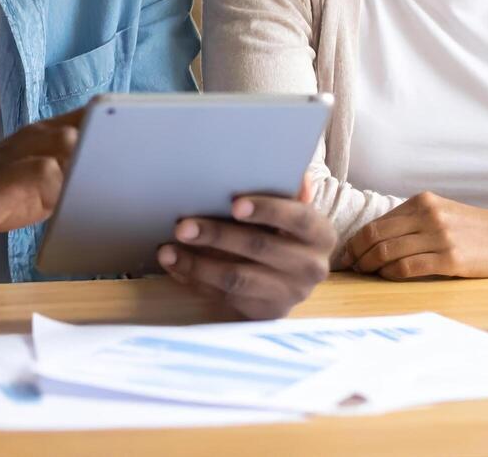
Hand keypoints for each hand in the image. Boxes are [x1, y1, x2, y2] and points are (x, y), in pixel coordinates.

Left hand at [156, 183, 334, 319]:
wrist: (294, 277)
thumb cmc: (286, 231)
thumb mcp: (293, 210)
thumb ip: (289, 190)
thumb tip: (296, 173)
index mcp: (320, 235)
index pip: (297, 218)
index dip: (267, 209)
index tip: (234, 204)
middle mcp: (311, 268)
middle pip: (259, 248)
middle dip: (217, 235)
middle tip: (183, 226)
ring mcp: (289, 295)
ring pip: (237, 279)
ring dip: (197, 264)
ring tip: (168, 251)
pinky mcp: (265, 314)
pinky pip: (225, 298)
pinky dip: (196, 281)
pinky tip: (176, 267)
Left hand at [344, 192, 487, 279]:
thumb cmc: (475, 229)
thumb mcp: (441, 213)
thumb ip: (412, 221)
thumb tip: (375, 240)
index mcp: (421, 203)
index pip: (375, 223)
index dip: (355, 242)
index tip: (346, 255)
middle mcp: (427, 216)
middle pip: (374, 236)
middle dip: (356, 255)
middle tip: (349, 268)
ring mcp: (439, 237)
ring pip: (387, 252)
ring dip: (370, 266)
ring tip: (366, 274)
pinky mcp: (450, 259)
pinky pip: (408, 267)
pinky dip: (391, 274)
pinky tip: (388, 277)